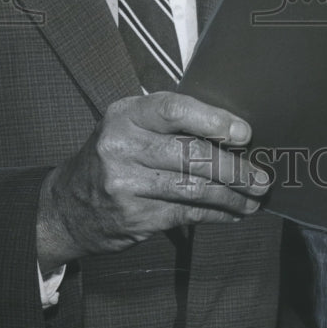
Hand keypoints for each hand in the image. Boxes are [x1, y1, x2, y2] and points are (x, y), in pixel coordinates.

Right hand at [37, 92, 269, 270]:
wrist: (65, 206)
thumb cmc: (113, 155)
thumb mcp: (130, 125)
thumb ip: (171, 123)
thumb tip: (232, 131)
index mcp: (126, 114)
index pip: (175, 110)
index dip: (214, 120)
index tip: (244, 134)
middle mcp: (122, 146)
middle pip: (190, 154)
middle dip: (233, 168)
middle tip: (261, 176)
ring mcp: (125, 184)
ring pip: (192, 189)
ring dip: (231, 195)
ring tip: (254, 196)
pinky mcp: (133, 217)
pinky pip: (184, 213)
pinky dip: (214, 214)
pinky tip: (231, 213)